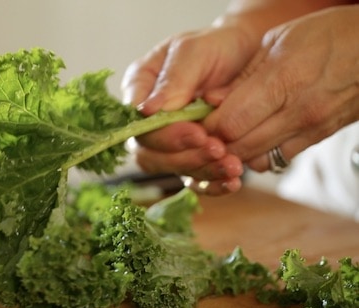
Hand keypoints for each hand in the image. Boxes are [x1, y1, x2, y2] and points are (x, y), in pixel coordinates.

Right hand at [121, 26, 255, 194]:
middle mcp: (148, 120)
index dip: (164, 135)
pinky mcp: (191, 156)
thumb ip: (173, 79)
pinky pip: (194, 179)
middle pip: (150, 153)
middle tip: (218, 149)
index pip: (137, 124)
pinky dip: (213, 184)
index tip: (198, 132)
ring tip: (233, 166)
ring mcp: (169, 141)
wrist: (248, 55)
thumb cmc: (216, 46)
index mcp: (139, 89)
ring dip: (202, 170)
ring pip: (172, 169)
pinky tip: (232, 182)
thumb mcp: (194, 51)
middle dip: (185, 156)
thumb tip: (147, 111)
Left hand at [204, 5, 358, 171]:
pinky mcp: (319, 139)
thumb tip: (212, 100)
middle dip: (216, 142)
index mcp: (283, 80)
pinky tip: (253, 138)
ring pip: (256, 158)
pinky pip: (278, 159)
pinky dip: (259, 154)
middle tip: (206, 132)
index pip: (228, 123)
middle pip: (239, 146)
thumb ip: (242, 76)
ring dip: (235, 151)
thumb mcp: (279, 41)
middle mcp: (298, 111)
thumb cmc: (329, 35)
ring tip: (228, 135)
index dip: (206, 127)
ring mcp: (311, 128)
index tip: (198, 120)